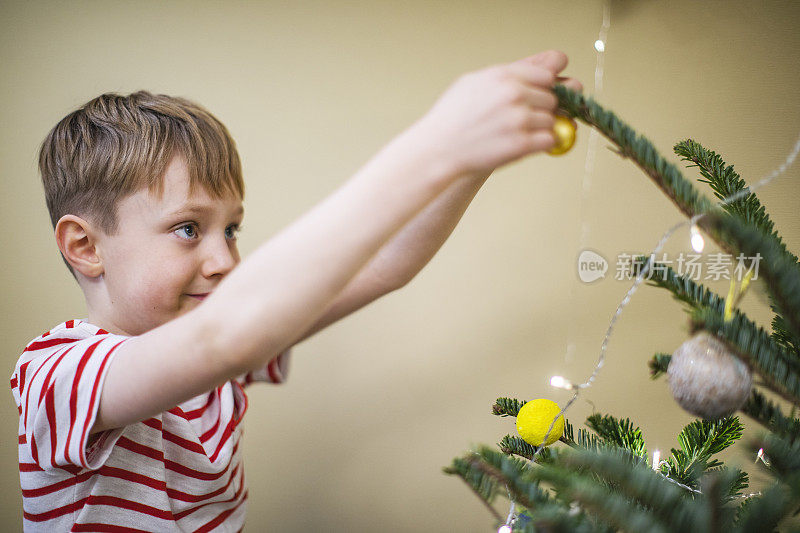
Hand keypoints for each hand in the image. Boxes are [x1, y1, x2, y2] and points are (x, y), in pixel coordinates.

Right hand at [409, 50, 582, 176]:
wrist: (438, 149)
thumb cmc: (452, 117)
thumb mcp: (473, 82)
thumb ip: (508, 74)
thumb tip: (546, 66)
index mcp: (503, 76)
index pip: (547, 75)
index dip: (543, 88)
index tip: (536, 98)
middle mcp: (514, 94)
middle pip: (552, 99)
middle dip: (541, 110)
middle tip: (522, 120)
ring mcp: (519, 119)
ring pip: (551, 121)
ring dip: (540, 129)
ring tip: (517, 134)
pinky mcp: (522, 144)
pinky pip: (549, 140)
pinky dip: (541, 144)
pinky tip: (525, 145)